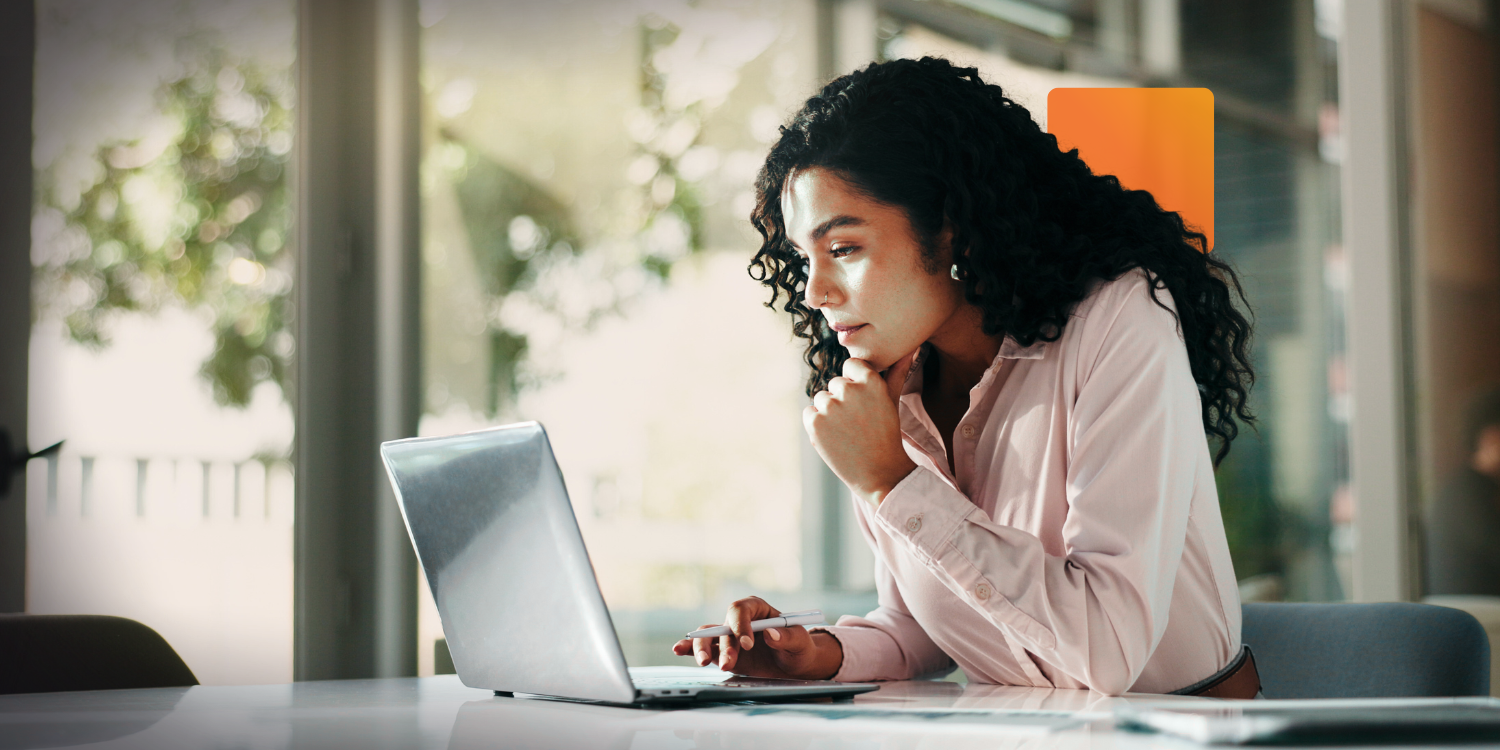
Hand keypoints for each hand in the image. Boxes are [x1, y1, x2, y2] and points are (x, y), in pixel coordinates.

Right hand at [670, 596, 842, 679]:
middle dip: (725, 645)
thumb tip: (771, 633)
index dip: (740, 624)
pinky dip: (690, 648)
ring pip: (708, 636)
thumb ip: (788, 637)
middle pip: (723, 626)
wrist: (793, 665)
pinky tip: (679, 650)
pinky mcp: (722, 652)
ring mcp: (728, 637)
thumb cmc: (798, 648)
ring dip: (703, 648)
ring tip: (703, 662)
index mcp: (757, 609)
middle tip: (730, 663)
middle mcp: (739, 621)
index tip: (748, 643)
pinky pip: (704, 648)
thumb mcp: (800, 642)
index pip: (741, 610)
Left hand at [803, 352, 917, 504]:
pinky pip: (809, 413)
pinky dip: (817, 425)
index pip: (851, 366)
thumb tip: (910, 348)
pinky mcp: (815, 423)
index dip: (856, 385)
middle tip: (858, 423)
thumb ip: (896, 371)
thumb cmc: (887, 434)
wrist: (881, 474)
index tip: (865, 405)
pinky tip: (835, 438)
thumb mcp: (892, 400)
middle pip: (835, 384)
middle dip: (843, 401)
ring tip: (848, 432)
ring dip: (829, 413)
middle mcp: (849, 389)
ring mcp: (830, 406)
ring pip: (821, 398)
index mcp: (870, 380)